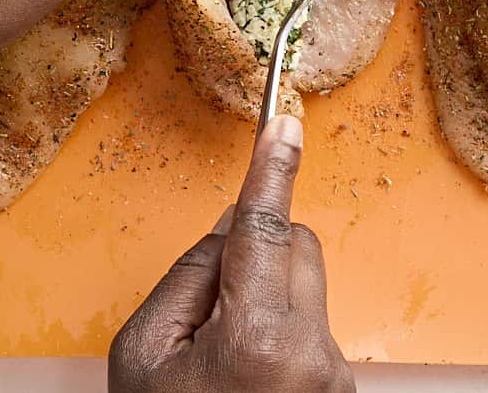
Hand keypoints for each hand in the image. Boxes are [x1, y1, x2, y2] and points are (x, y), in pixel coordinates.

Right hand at [109, 115, 352, 392]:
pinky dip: (281, 328)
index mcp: (260, 341)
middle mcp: (313, 354)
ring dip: (268, 296)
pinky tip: (250, 373)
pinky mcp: (343, 387)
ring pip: (306, 282)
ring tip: (228, 358)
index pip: (265, 230)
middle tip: (210, 305)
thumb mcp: (144, 355)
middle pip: (295, 244)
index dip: (271, 170)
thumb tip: (235, 225)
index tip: (284, 122)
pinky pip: (313, 322)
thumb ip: (190, 276)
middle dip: (257, 250)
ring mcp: (335, 375)